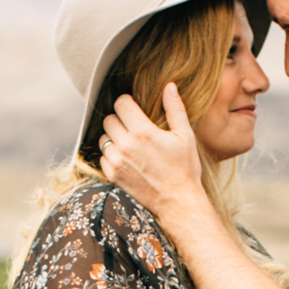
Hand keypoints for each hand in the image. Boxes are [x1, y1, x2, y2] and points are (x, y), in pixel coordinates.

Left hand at [100, 82, 205, 222]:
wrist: (178, 202)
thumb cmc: (184, 168)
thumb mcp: (185, 136)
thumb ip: (175, 109)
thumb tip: (169, 86)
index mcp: (143, 132)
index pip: (121, 104)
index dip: (127, 103)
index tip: (134, 109)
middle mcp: (126, 145)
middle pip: (109, 119)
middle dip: (119, 120)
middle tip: (133, 127)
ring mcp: (117, 162)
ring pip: (103, 138)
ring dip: (113, 138)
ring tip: (130, 144)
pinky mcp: (113, 176)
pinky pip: (102, 157)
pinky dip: (111, 156)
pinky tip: (126, 159)